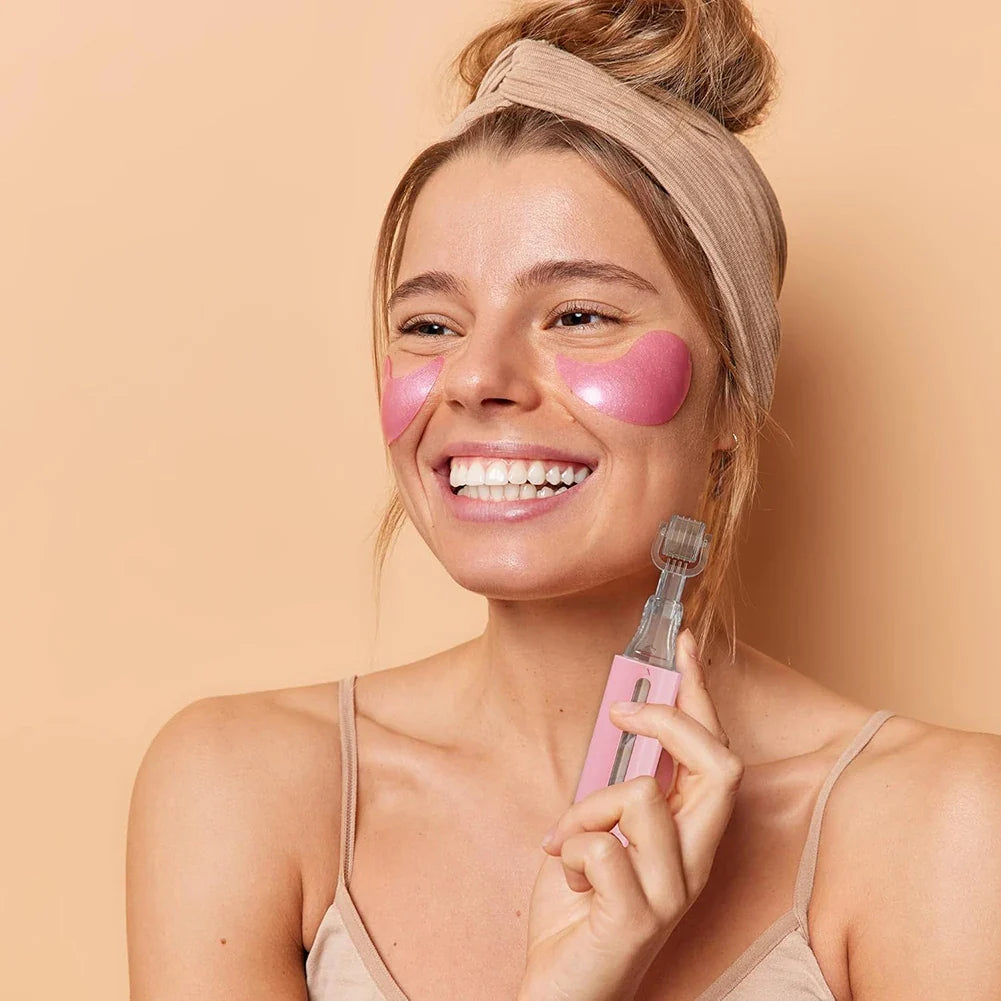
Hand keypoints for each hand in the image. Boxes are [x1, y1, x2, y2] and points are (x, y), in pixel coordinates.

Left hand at [517, 628, 742, 1000]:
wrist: (560, 986)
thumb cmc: (578, 906)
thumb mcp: (596, 828)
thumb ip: (615, 786)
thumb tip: (618, 724)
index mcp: (690, 834)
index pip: (715, 752)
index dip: (701, 692)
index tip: (682, 642)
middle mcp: (697, 861)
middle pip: (718, 766)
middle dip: (668, 721)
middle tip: (621, 712)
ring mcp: (674, 892)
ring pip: (641, 798)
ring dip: (588, 808)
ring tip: (565, 840)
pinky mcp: (640, 918)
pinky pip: (601, 847)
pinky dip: (567, 849)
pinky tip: (565, 879)